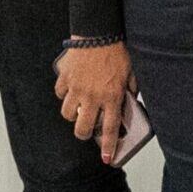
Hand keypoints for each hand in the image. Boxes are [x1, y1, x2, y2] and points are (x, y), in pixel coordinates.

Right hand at [54, 43, 132, 164]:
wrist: (99, 33)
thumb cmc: (118, 51)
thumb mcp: (132, 72)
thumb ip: (130, 88)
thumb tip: (130, 98)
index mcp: (111, 97)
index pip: (109, 128)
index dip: (107, 146)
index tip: (106, 158)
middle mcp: (92, 97)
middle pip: (81, 128)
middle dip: (83, 133)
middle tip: (86, 129)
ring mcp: (76, 89)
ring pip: (67, 114)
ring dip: (73, 114)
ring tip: (79, 107)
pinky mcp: (64, 79)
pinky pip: (60, 94)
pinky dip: (64, 94)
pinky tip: (71, 88)